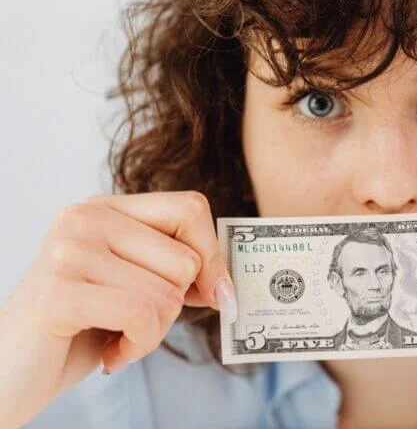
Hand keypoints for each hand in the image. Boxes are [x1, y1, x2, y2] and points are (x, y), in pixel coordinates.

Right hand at [0, 191, 236, 427]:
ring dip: (153, 334)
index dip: (213, 256)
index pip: (191, 208)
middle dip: (175, 307)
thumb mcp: (134, 287)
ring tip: (116, 338)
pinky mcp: (59, 291)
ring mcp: (69, 250)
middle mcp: (86, 217)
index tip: (214, 295)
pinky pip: (142, 316)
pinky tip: (110, 354)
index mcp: (107, 208)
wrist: (7, 375)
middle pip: (186, 258)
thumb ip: (175, 271)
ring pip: (167, 294)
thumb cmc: (79, 330)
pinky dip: (138, 347)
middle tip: (137, 323)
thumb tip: (228, 285)